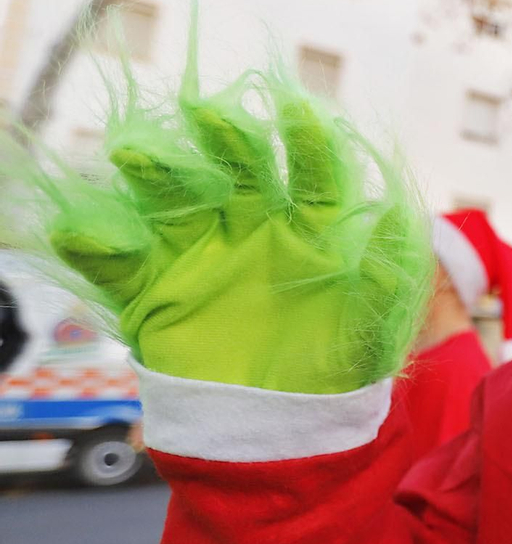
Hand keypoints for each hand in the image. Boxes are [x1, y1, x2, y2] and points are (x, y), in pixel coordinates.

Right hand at [35, 66, 430, 393]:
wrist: (281, 431)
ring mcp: (199, 253)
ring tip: (134, 154)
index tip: (301, 113)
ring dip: (153, 173)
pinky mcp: (152, 292)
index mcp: (311, 228)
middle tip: (209, 113)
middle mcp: (252, 226)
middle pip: (238, 172)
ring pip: (172, 201)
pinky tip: (81, 232)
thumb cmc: (335, 369)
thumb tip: (398, 218)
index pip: (315, 176)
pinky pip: (119, 265)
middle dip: (226, 140)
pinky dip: (98, 247)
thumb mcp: (372, 330)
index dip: (309, 143)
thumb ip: (385, 278)